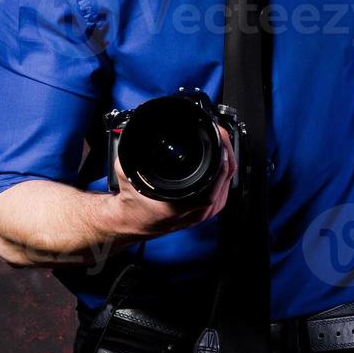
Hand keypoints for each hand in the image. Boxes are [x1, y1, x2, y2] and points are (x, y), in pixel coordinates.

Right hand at [109, 123, 237, 236]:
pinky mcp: (207, 211)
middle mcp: (196, 211)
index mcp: (179, 204)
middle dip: (225, 150)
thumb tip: (136, 130)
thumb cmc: (133, 202)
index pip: (214, 178)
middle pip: (225, 176)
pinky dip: (223, 172)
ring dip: (226, 160)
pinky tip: (219, 160)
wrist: (134, 222)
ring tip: (220, 142)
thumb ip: (130, 152)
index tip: (218, 137)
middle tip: (219, 133)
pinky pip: (223, 188)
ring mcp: (204, 213)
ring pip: (227, 182)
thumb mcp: (126, 172)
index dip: (220, 155)